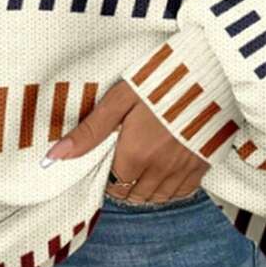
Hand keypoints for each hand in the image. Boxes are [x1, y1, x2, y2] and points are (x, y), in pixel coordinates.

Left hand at [41, 79, 208, 202]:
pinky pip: (183, 192)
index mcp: (135, 154)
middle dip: (122, 185)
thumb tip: (55, 156)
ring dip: (144, 189)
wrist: (211, 69)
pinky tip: (164, 171)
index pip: (112, 185)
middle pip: (133, 195)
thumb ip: (89, 132)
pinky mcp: (204, 164)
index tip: (107, 160)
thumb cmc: (162, 78)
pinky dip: (170, 188)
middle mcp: (160, 168)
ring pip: (157, 198)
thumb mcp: (119, 99)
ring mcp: (184, 169)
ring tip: (140, 167)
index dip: (106, 175)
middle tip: (121, 163)